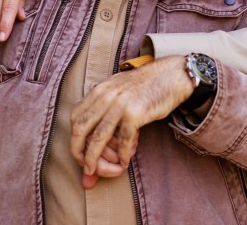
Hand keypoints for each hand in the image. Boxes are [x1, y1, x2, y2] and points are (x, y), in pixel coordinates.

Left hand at [70, 56, 193, 178]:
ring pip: (99, 137)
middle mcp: (106, 96)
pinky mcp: (135, 113)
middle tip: (86, 167)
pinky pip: (123, 140)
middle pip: (81, 129)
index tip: (80, 152)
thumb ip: (106, 109)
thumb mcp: (119, 90)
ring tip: (98, 171)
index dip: (74, 138)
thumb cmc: (146, 85)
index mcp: (99, 90)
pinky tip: (124, 162)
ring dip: (95, 159)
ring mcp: (120, 104)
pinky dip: (121, 155)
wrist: (172, 75)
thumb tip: (96, 133)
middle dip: (79, 152)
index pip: (76, 117)